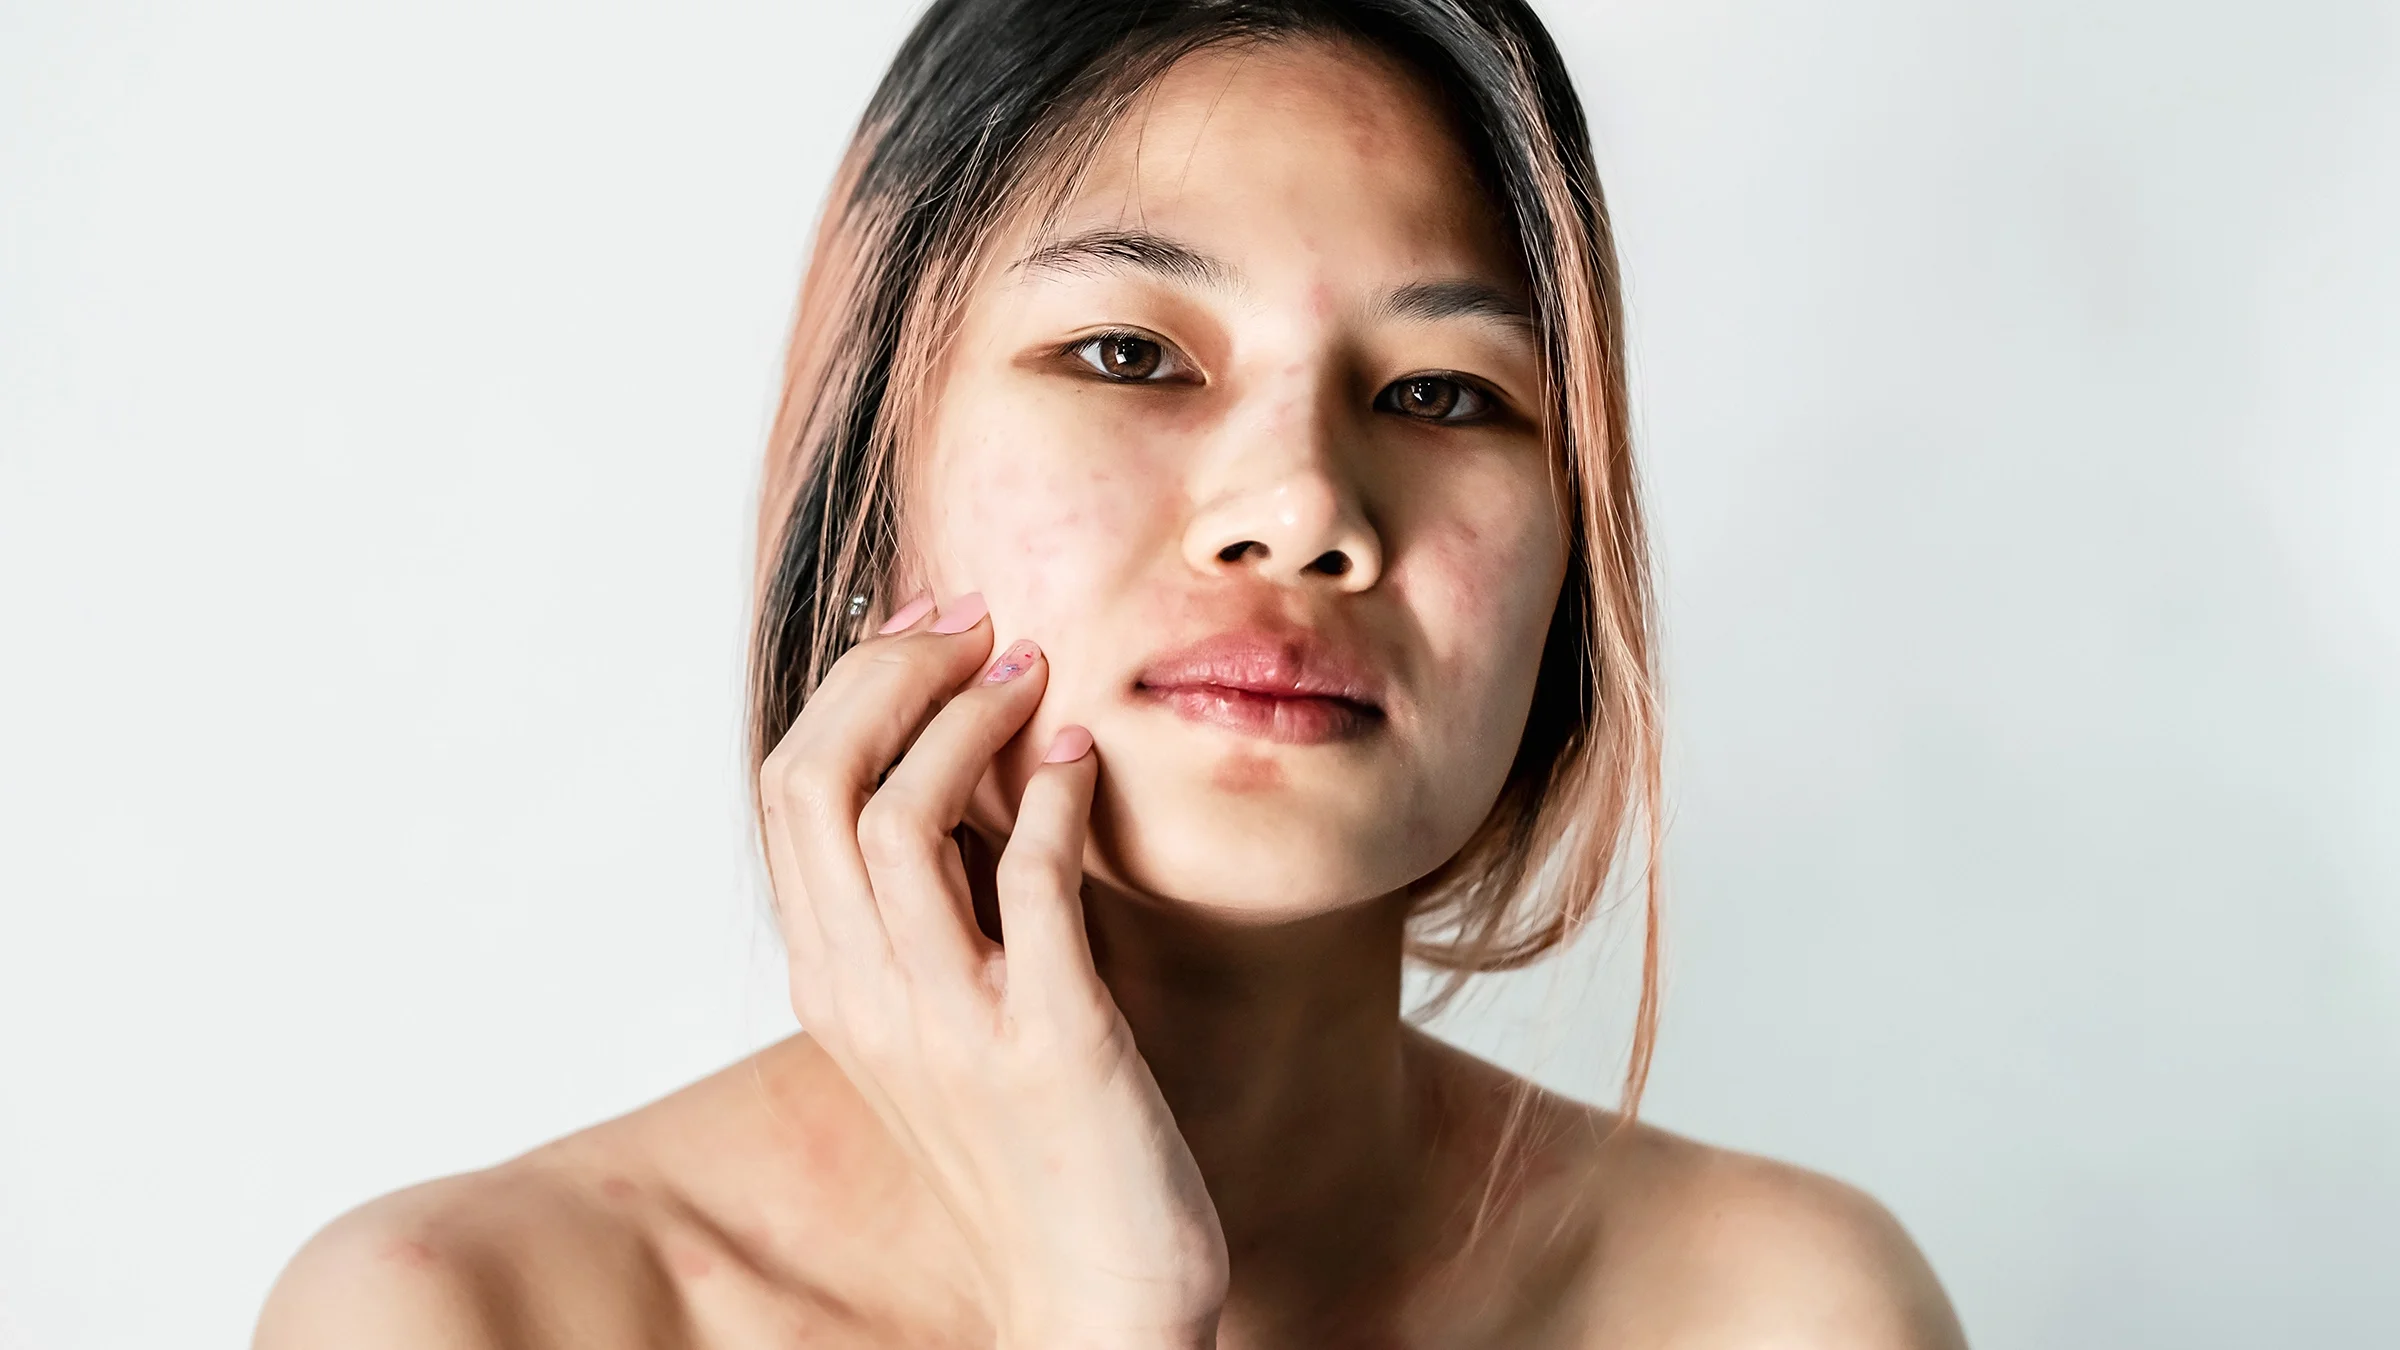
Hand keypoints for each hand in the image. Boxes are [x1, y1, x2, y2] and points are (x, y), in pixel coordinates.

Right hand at [759, 590, 1228, 1349]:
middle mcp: (866, 1000)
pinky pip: (1029, 889)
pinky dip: (1050, 802)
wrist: (1094, 1301)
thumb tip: (965, 758)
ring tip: (1032, 672)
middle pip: (815, 784)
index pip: (790, 791)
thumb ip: (940, 905)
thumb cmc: (1036, 1151)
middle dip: (890, 674)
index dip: (853, 686)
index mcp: (833, 984)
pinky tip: (1082, 762)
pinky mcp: (1051, 1046)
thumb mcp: (951, 1018)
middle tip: (974, 622)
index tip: (928, 626)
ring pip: (899, 821)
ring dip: (967, 720)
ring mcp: (949, 1026)